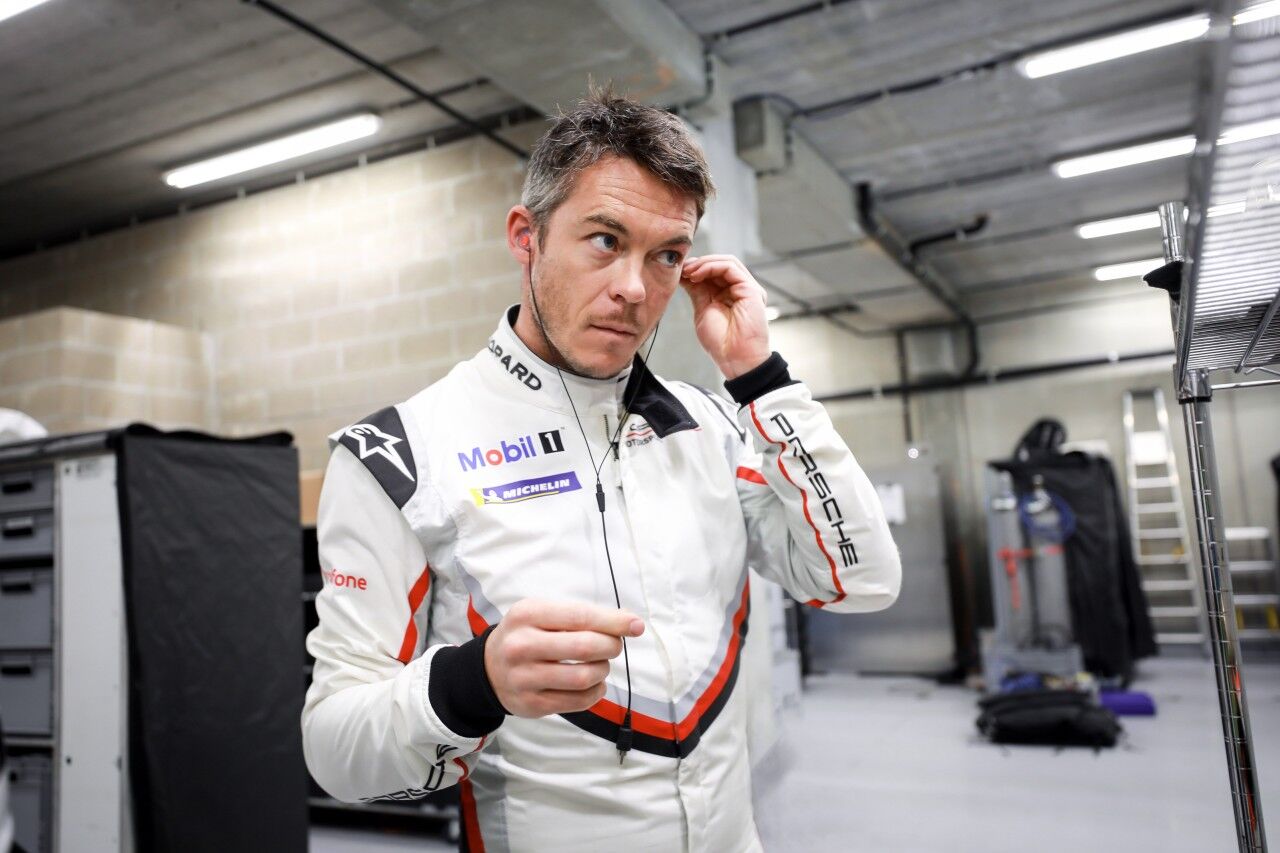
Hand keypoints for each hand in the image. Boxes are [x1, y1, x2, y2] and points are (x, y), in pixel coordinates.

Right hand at [483, 599, 643, 717]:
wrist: (488, 669)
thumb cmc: (527, 635)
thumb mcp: (543, 614)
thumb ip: (583, 616)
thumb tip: (630, 623)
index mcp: (527, 614)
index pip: (580, 617)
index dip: (613, 622)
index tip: (636, 626)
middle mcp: (521, 645)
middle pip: (585, 647)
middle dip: (611, 646)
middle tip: (613, 646)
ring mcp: (524, 678)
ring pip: (584, 676)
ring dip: (603, 670)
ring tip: (600, 665)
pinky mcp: (531, 704)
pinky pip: (578, 701)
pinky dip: (596, 692)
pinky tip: (593, 684)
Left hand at [680, 254, 771, 379]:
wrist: (735, 359)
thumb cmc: (721, 343)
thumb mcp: (703, 310)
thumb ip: (698, 291)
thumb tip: (685, 275)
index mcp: (730, 295)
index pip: (714, 272)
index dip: (696, 268)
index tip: (679, 272)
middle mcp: (741, 290)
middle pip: (721, 264)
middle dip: (699, 263)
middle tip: (682, 269)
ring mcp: (747, 289)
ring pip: (727, 262)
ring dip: (704, 263)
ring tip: (689, 271)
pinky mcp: (751, 290)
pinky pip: (730, 267)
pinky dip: (711, 266)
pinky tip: (698, 274)